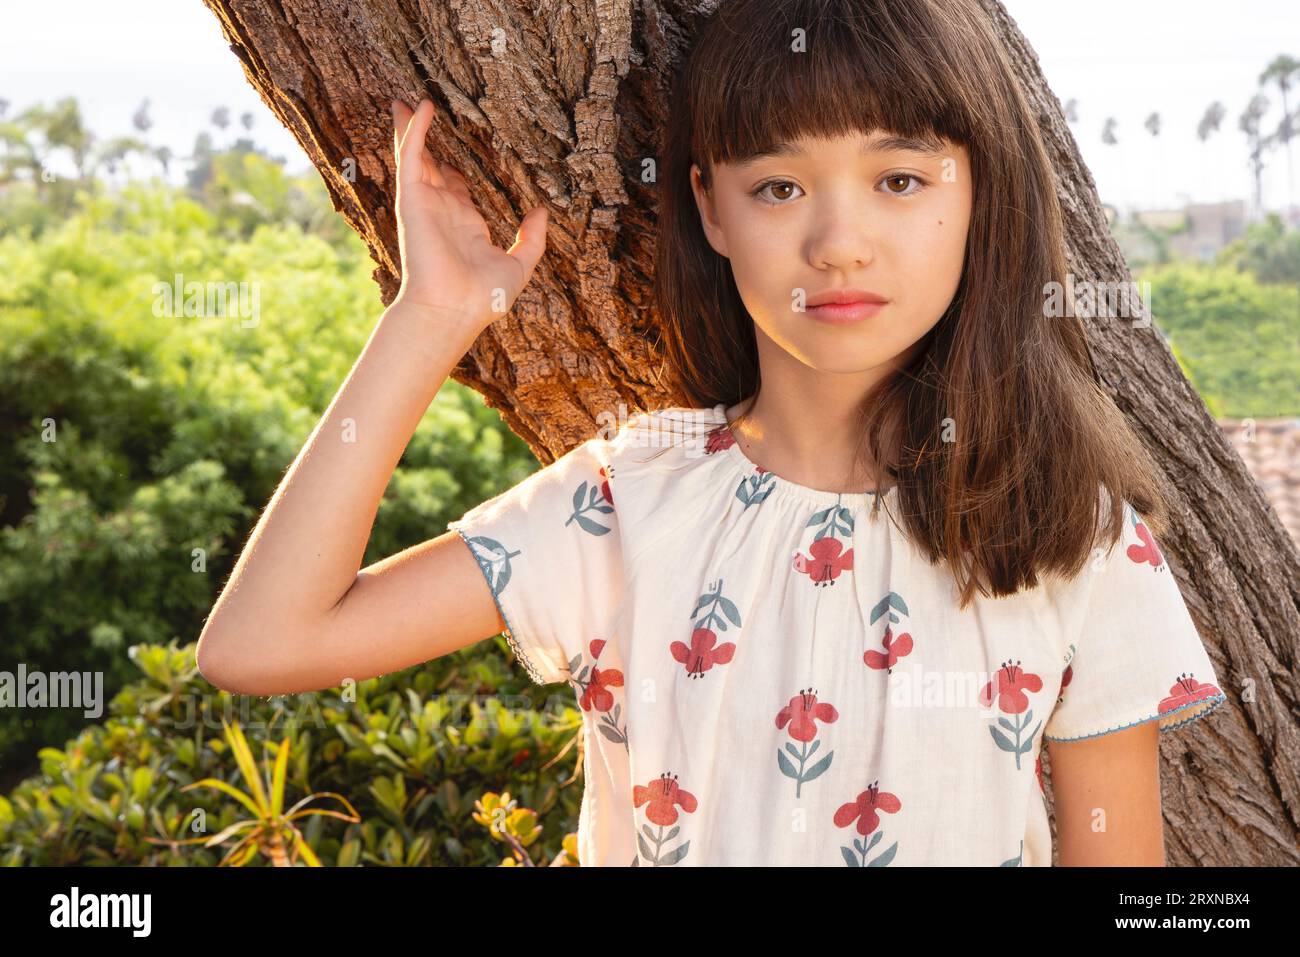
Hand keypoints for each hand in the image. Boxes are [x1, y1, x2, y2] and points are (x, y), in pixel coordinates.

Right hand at [388, 97, 548, 330]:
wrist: (452, 311)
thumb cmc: (482, 298)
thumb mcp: (519, 265)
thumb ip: (532, 239)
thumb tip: (542, 212)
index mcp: (465, 227)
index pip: (456, 190)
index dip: (453, 171)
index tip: (454, 154)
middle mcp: (442, 212)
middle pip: (430, 168)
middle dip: (424, 143)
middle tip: (421, 114)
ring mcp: (425, 204)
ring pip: (414, 157)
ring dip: (411, 128)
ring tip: (407, 101)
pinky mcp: (413, 199)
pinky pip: (411, 158)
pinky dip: (415, 131)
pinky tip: (422, 107)